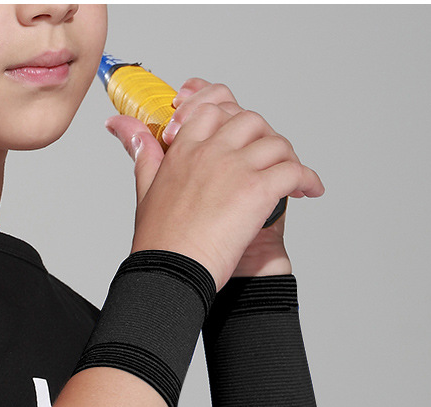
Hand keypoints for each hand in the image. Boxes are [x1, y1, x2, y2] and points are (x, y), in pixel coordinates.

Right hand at [105, 78, 323, 288]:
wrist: (171, 272)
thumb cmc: (159, 241)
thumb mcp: (144, 186)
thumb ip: (141, 150)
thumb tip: (121, 124)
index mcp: (183, 149)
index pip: (213, 110)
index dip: (230, 115)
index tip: (238, 133)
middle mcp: (210, 151)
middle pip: (250, 120)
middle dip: (264, 136)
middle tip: (269, 157)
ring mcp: (236, 168)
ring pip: (276, 143)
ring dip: (288, 157)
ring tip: (291, 176)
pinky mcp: (258, 191)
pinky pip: (294, 171)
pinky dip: (308, 179)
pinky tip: (310, 191)